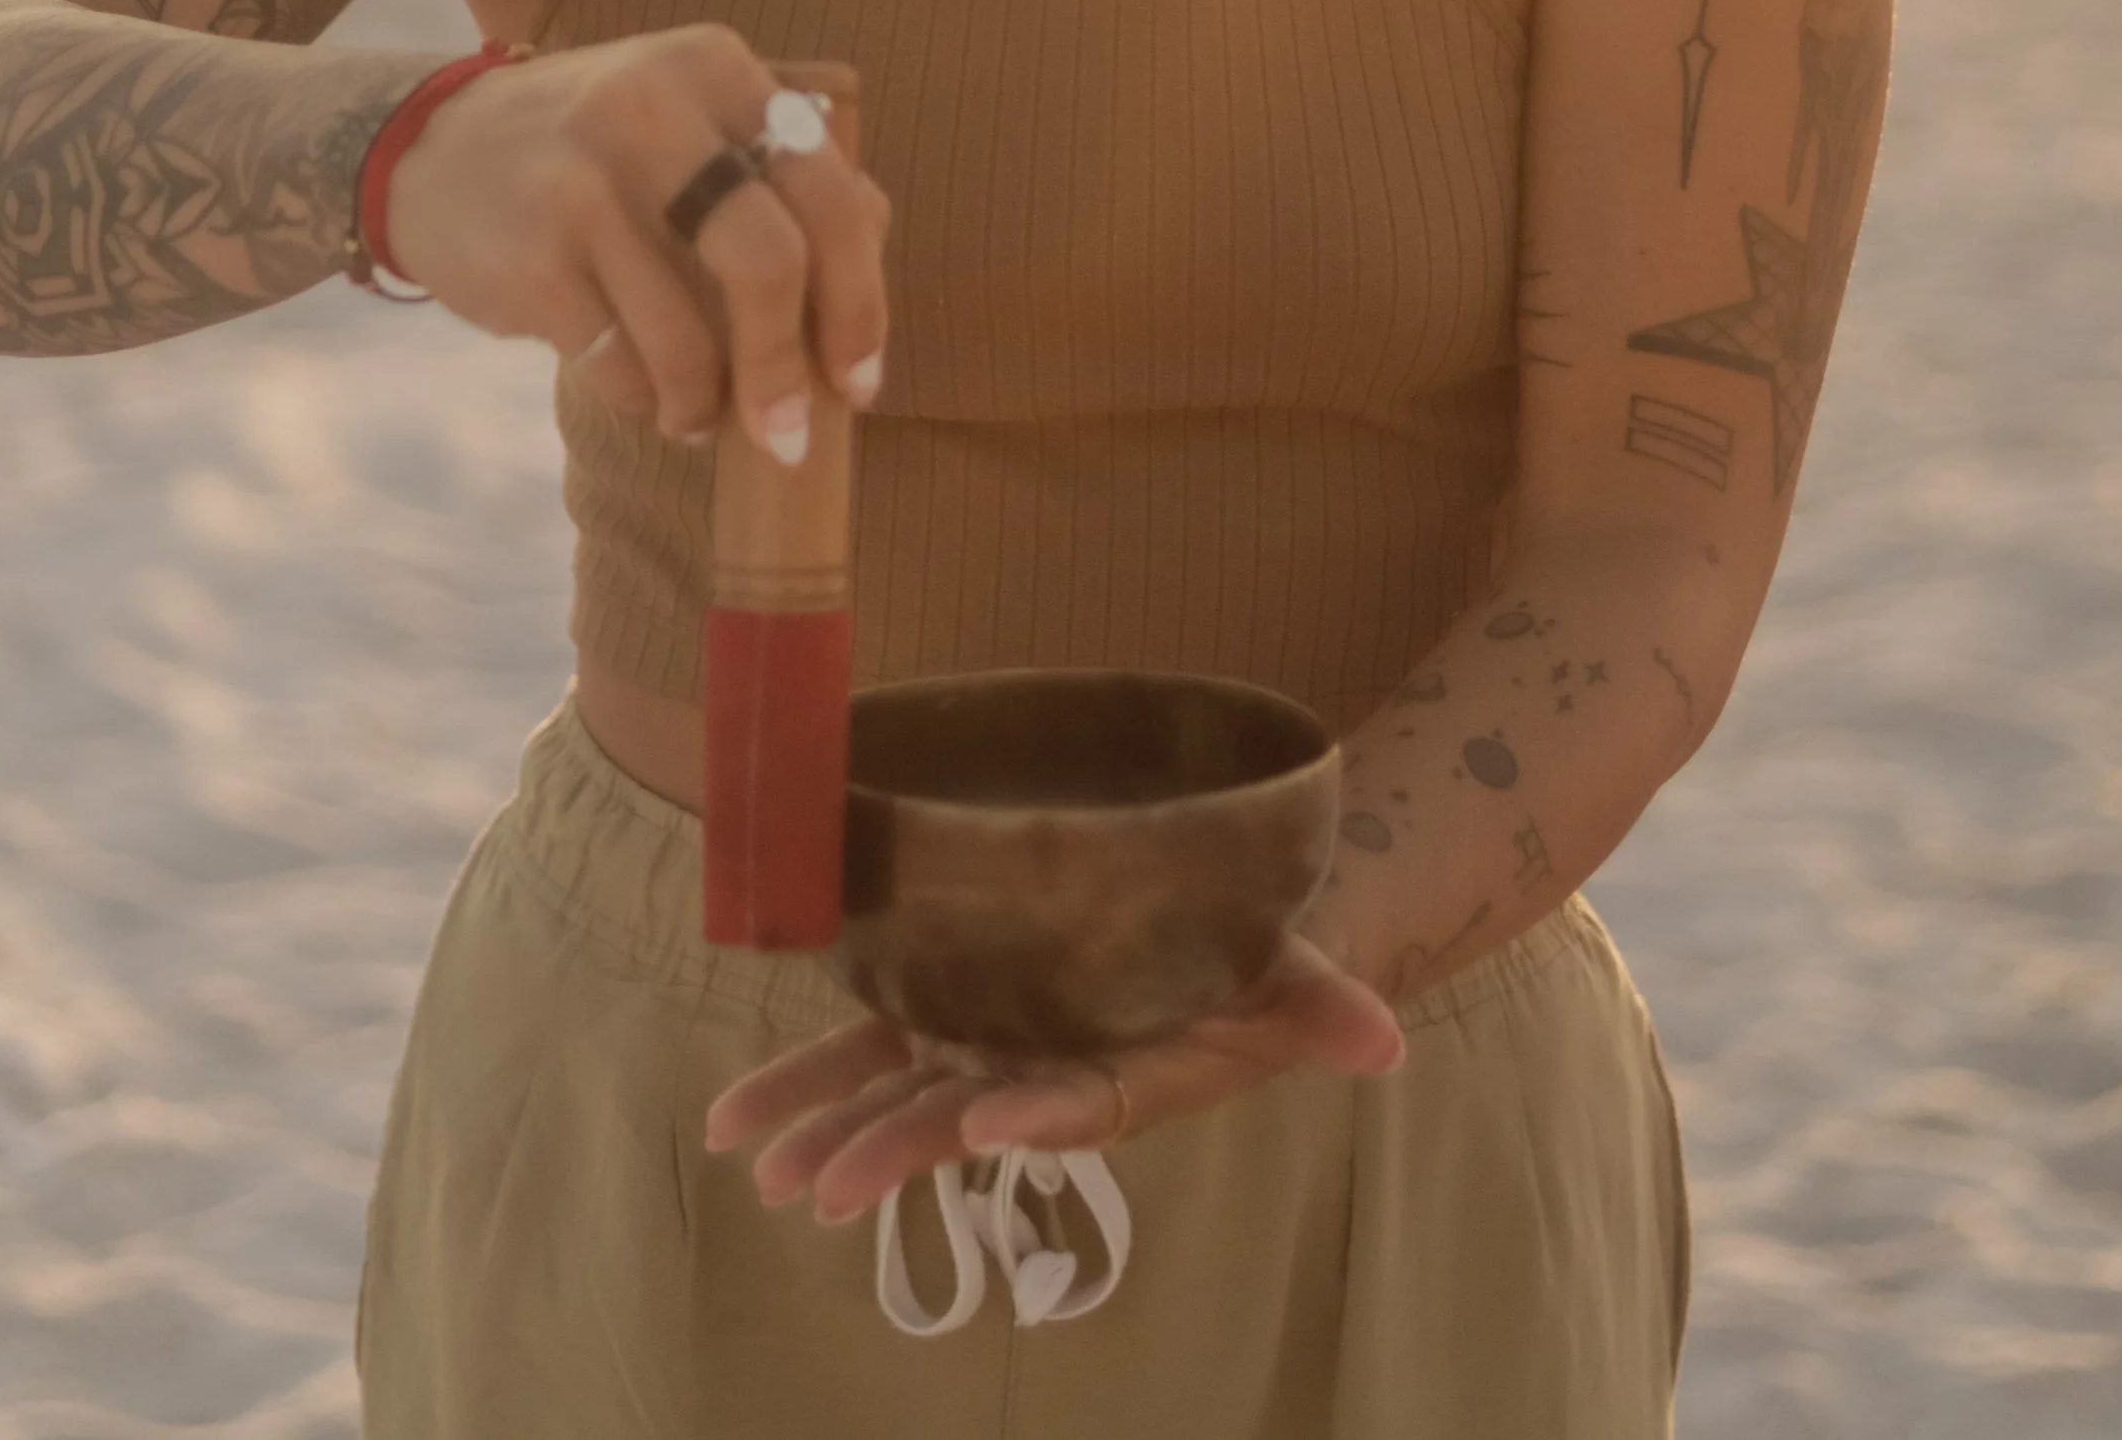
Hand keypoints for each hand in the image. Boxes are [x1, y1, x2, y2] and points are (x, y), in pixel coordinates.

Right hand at [382, 27, 886, 461]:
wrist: (429, 149)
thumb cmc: (593, 150)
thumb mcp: (686, 117)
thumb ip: (777, 165)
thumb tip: (878, 236)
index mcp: (715, 68)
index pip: (827, 188)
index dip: (860, 297)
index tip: (861, 377)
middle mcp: (651, 109)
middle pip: (768, 259)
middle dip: (788, 369)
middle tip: (788, 436)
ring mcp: (581, 183)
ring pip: (688, 336)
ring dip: (705, 404)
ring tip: (696, 417)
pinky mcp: (529, 257)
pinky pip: (618, 366)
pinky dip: (643, 400)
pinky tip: (640, 393)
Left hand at [703, 933, 1402, 1223]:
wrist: (1201, 932)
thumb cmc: (1254, 956)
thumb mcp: (1297, 976)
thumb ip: (1328, 1006)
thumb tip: (1388, 1044)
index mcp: (1121, 1071)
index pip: (1078, 1101)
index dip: (1035, 1114)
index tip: (986, 1127)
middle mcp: (1039, 1069)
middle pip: (962, 1112)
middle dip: (890, 1147)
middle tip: (820, 1190)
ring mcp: (981, 1040)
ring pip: (893, 1089)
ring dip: (823, 1124)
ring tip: (758, 1169)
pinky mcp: (942, 1007)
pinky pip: (863, 1045)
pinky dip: (802, 1078)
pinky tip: (732, 1123)